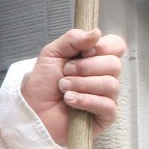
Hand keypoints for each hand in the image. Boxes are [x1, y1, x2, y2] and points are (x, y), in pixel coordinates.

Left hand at [20, 29, 126, 145]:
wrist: (32, 111)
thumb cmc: (42, 85)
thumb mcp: (51, 54)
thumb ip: (72, 39)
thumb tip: (96, 32)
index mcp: (94, 59)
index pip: (116, 46)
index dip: (103, 47)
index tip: (83, 52)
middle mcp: (104, 76)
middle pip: (114, 64)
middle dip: (85, 68)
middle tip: (65, 73)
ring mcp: (106, 96)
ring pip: (111, 84)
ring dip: (81, 84)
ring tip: (64, 88)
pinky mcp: (105, 116)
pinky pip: (107, 105)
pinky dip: (85, 100)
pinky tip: (70, 101)